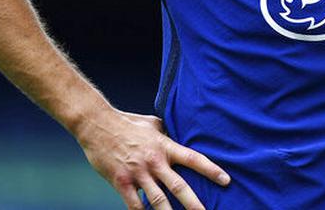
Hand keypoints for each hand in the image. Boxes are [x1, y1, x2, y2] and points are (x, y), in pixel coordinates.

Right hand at [75, 108, 229, 209]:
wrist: (97, 125)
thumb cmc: (127, 123)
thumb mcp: (153, 124)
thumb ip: (167, 134)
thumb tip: (179, 136)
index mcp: (164, 146)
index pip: (194, 158)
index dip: (211, 170)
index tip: (226, 180)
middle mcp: (154, 161)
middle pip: (179, 186)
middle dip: (194, 203)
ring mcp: (138, 173)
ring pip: (158, 200)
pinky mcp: (121, 182)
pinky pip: (134, 204)